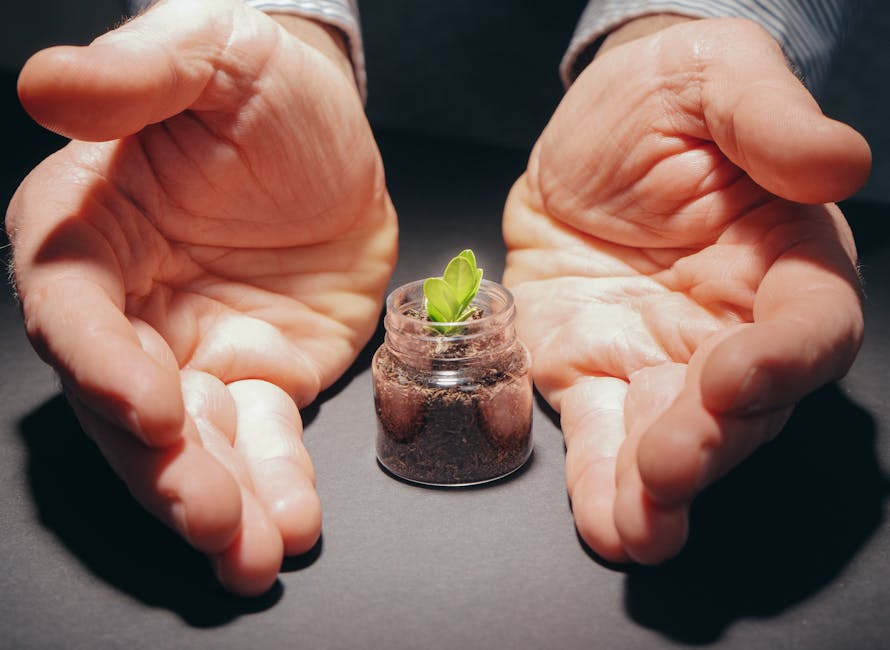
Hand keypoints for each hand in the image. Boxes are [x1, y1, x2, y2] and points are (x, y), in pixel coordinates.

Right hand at [7, 0, 396, 594]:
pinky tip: (290, 522)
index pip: (78, 315)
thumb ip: (138, 75)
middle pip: (129, 410)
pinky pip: (262, 441)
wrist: (337, 133)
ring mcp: (198, 353)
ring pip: (195, 446)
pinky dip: (275, 482)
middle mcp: (133, 310)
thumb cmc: (264, 88)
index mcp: (91, 236)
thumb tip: (50, 86)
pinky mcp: (261, 376)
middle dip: (167, 471)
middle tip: (211, 519)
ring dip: (220, 502)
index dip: (107, 367)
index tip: (152, 407)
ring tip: (252, 554)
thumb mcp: (213, 56)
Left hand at [503, 18, 869, 563]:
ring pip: (673, 440)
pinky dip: (599, 481)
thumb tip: (837, 161)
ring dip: (656, 492)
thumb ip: (770, 119)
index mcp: (781, 259)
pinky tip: (603, 521)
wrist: (579, 137)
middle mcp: (729, 327)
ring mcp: (658, 360)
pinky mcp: (593, 373)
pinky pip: (600, 434)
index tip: (738, 373)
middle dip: (710, 443)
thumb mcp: (714, 76)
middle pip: (744, 408)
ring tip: (637, 528)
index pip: (808, 324)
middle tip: (671, 468)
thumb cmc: (661, 99)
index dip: (784, 358)